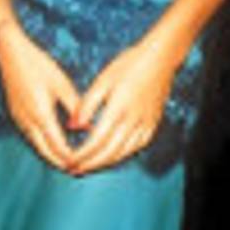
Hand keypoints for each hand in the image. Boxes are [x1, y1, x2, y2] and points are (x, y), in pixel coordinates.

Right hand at [0, 22, 81, 170]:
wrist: (10, 53)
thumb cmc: (38, 65)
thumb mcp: (62, 84)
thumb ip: (76, 108)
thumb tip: (88, 128)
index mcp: (41, 115)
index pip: (59, 148)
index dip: (73, 159)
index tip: (87, 165)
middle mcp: (27, 122)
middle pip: (45, 153)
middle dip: (62, 164)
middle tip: (78, 170)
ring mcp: (19, 120)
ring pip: (36, 147)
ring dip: (52, 156)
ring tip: (69, 161)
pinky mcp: (16, 115)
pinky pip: (30, 138)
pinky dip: (43, 146)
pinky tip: (54, 144)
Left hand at [68, 42, 178, 175]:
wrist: (160, 59)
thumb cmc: (127, 66)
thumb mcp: (102, 81)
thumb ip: (86, 105)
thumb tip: (73, 127)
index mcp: (118, 109)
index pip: (97, 141)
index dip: (82, 155)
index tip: (69, 161)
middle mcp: (134, 120)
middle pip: (110, 152)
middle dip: (90, 164)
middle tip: (74, 169)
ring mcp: (146, 124)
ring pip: (125, 152)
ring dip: (105, 163)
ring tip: (89, 167)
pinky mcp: (154, 123)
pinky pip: (138, 146)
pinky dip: (124, 154)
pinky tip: (113, 157)